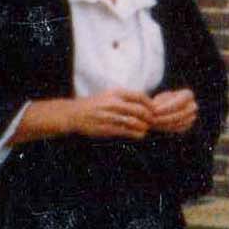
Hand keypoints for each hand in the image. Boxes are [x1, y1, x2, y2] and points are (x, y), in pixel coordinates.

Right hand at [34, 90, 156, 141]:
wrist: (75, 113)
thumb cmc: (95, 105)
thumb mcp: (109, 95)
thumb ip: (125, 98)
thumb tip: (145, 102)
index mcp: (116, 93)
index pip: (139, 96)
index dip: (150, 104)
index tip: (154, 110)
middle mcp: (113, 103)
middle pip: (139, 110)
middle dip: (149, 117)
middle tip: (152, 121)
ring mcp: (110, 116)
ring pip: (134, 122)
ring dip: (144, 126)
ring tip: (146, 129)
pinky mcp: (106, 128)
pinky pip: (126, 131)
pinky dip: (136, 134)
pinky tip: (140, 135)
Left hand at [143, 88, 199, 134]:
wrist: (165, 110)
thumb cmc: (161, 102)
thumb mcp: (159, 99)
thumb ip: (159, 104)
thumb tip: (154, 110)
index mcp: (188, 95)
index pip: (180, 102)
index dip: (168, 107)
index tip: (155, 111)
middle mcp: (193, 106)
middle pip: (181, 114)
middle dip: (166, 118)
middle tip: (154, 119)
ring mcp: (192, 116)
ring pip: (180, 122)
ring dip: (166, 124)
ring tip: (154, 123)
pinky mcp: (188, 125)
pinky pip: (180, 128)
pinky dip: (169, 128)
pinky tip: (158, 126)